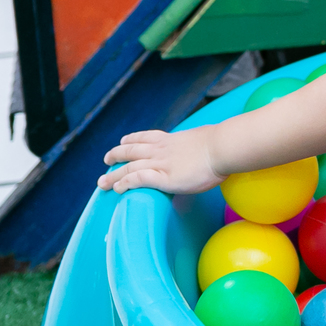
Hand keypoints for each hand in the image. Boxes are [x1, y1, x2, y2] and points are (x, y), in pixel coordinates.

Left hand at [98, 128, 225, 194]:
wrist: (222, 148)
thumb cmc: (221, 144)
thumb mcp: (205, 138)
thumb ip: (199, 144)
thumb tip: (207, 147)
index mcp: (171, 139)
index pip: (146, 136)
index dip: (132, 138)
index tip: (124, 140)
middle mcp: (161, 149)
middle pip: (131, 150)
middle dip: (116, 154)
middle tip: (106, 160)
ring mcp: (160, 163)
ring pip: (129, 166)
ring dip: (113, 174)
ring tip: (102, 182)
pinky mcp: (163, 178)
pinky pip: (137, 179)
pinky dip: (125, 183)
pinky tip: (118, 188)